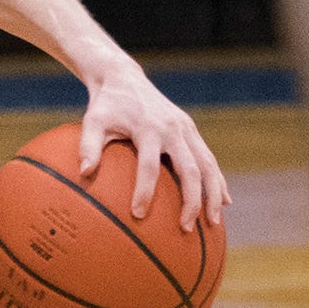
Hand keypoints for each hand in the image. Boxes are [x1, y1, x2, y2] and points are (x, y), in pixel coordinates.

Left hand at [81, 60, 227, 229]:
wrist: (124, 79)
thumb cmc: (106, 106)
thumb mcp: (93, 122)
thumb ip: (88, 146)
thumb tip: (84, 173)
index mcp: (148, 128)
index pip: (149, 166)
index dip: (145, 191)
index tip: (139, 215)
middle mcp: (173, 128)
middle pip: (190, 169)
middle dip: (191, 200)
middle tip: (185, 228)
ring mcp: (186, 128)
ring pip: (208, 165)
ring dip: (213, 194)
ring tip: (213, 223)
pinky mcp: (191, 130)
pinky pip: (209, 158)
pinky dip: (218, 180)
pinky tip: (224, 201)